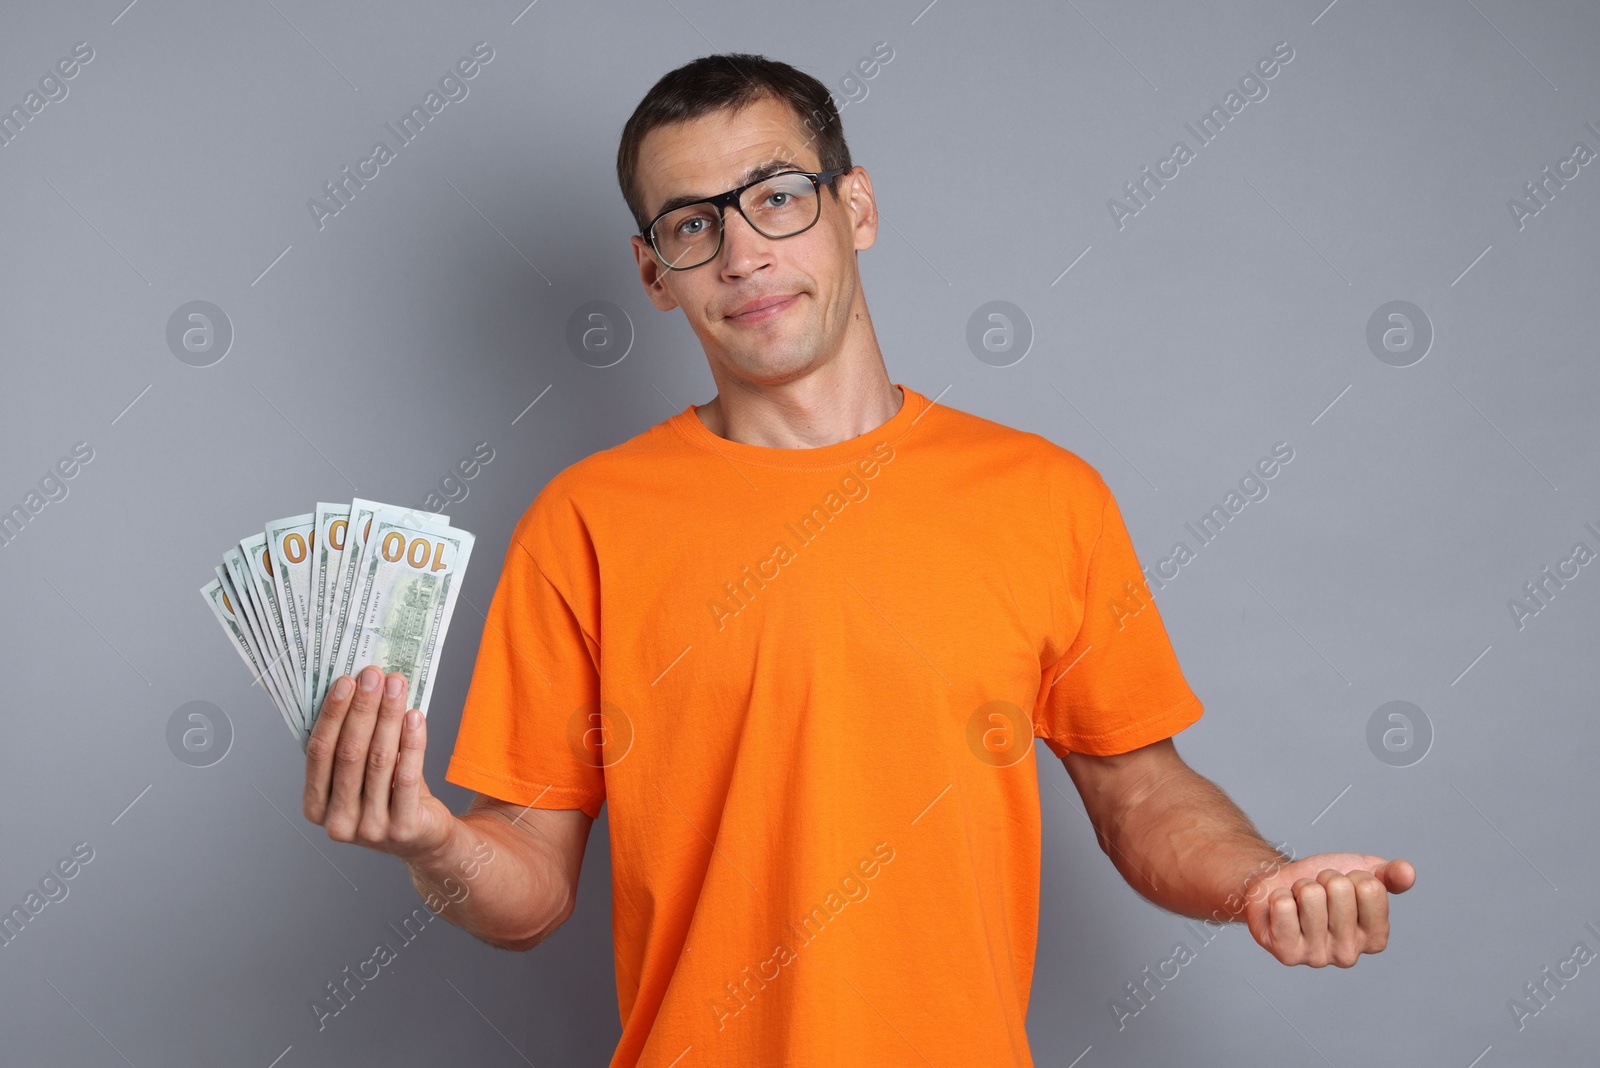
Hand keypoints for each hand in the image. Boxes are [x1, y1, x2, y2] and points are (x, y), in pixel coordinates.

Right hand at [303, 665, 453, 860]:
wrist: (424, 839)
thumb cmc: (386, 797)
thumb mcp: (359, 776)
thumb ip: (349, 745)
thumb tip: (356, 688)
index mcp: (316, 807)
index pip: (319, 752)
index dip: (332, 714)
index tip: (346, 681)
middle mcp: (338, 822)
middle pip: (349, 754)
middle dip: (362, 709)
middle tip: (374, 676)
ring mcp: (370, 829)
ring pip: (379, 761)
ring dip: (388, 717)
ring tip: (397, 686)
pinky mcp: (403, 829)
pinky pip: (407, 777)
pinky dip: (412, 743)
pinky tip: (415, 717)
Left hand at [1242, 852, 1415, 966]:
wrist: (1279, 885)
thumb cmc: (1322, 883)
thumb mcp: (1362, 873)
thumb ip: (1391, 875)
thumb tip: (1408, 872)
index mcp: (1374, 938)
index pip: (1371, 888)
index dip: (1353, 875)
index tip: (1344, 886)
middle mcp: (1349, 954)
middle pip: (1339, 888)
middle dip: (1324, 879)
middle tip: (1317, 892)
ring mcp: (1317, 957)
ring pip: (1310, 894)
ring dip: (1301, 886)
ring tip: (1299, 900)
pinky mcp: (1286, 953)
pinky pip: (1284, 906)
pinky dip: (1279, 895)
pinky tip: (1282, 908)